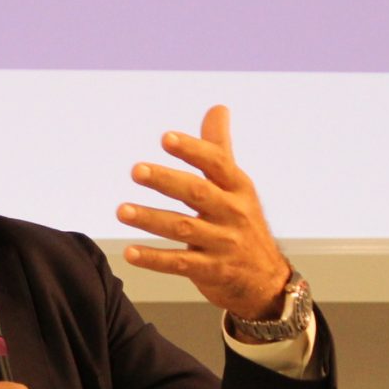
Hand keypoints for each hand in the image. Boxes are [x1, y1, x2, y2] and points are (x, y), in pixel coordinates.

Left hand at [116, 104, 292, 318]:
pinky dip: (154, 259)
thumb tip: (218, 108)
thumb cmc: (244, 224)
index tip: (166, 138)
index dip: (192, 150)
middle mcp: (232, 213)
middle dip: (166, 180)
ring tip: (122, 210)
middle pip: (197, 193)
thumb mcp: (238, 186)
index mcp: (237, 187)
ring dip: (151, 219)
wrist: (266, 280)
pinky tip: (130, 252)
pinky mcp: (211, 271)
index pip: (216, 163)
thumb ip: (219, 149)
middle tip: (136, 170)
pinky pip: (180, 264)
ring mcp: (223, 243)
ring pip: (184, 228)